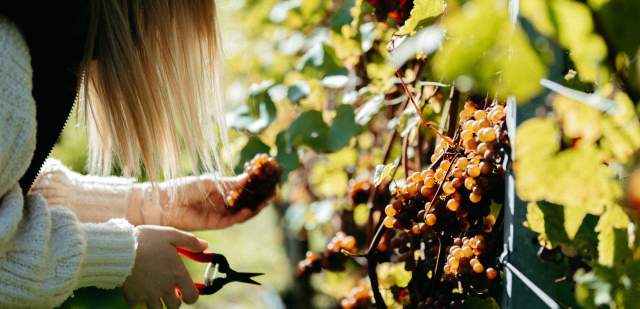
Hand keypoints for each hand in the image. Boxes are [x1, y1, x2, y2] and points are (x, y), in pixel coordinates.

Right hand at [122, 226, 206, 308]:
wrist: (119, 248)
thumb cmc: (147, 239)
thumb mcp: (171, 234)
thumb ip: (190, 241)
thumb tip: (205, 246)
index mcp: (177, 275)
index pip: (192, 297)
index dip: (190, 295)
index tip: (184, 289)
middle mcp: (165, 288)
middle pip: (175, 306)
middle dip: (173, 300)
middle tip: (167, 289)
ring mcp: (148, 295)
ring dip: (157, 303)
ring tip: (152, 290)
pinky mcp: (132, 297)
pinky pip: (137, 306)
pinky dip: (138, 301)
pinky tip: (136, 289)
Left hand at [128, 174, 272, 230]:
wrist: (166, 204)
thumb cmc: (183, 188)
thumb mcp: (209, 181)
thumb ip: (228, 183)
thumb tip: (247, 177)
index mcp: (221, 190)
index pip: (243, 189)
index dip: (256, 186)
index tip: (269, 180)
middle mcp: (223, 202)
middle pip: (246, 201)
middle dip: (260, 197)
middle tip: (273, 192)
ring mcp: (220, 213)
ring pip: (242, 212)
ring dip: (255, 207)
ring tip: (266, 201)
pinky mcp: (216, 224)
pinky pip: (232, 221)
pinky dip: (241, 216)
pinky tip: (248, 209)